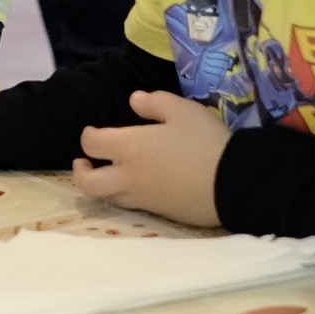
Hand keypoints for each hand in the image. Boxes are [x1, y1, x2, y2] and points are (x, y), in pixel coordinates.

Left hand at [71, 91, 229, 226]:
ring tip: (111, 175)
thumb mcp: (182, 110)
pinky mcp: (161, 213)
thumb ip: (154, 102)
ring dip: (103, 186)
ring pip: (109, 198)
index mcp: (129, 148)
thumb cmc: (204, 142)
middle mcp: (129, 177)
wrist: (233, 183)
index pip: (92, 144)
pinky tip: (140, 185)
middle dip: (81, 172)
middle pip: (88, 184)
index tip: (93, 132)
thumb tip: (133, 101)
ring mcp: (144, 199)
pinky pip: (133, 206)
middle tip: (85, 163)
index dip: (88, 136)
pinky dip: (127, 196)